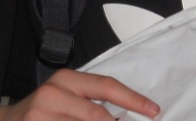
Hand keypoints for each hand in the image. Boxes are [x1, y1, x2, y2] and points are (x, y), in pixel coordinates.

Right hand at [4, 68, 159, 120]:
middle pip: (98, 115)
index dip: (133, 99)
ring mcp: (42, 116)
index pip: (106, 86)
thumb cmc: (42, 112)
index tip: (153, 111)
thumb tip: (125, 116)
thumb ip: (92, 102)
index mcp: (66, 79)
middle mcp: (53, 94)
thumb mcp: (66, 98)